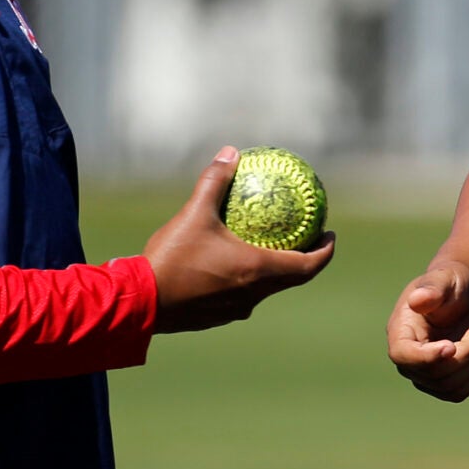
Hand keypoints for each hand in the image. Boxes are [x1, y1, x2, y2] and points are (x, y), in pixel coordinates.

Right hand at [143, 147, 334, 333]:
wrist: (139, 302)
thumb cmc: (171, 258)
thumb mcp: (194, 214)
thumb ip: (215, 181)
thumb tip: (231, 152)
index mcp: (258, 270)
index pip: (309, 266)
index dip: (326, 250)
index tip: (330, 233)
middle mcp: (254, 294)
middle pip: (294, 278)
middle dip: (306, 258)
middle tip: (308, 236)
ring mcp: (236, 308)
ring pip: (268, 289)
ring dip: (278, 270)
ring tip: (274, 247)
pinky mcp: (217, 317)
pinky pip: (244, 296)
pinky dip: (251, 279)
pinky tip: (234, 264)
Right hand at [386, 260, 468, 401]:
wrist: (463, 297)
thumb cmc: (450, 284)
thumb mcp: (444, 279)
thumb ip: (432, 289)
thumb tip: (418, 300)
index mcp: (400, 331)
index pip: (403, 356)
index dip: (427, 357)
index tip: (451, 346)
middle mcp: (407, 357)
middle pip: (432, 374)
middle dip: (464, 354)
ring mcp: (422, 373)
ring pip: (448, 387)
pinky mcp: (440, 382)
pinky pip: (458, 393)